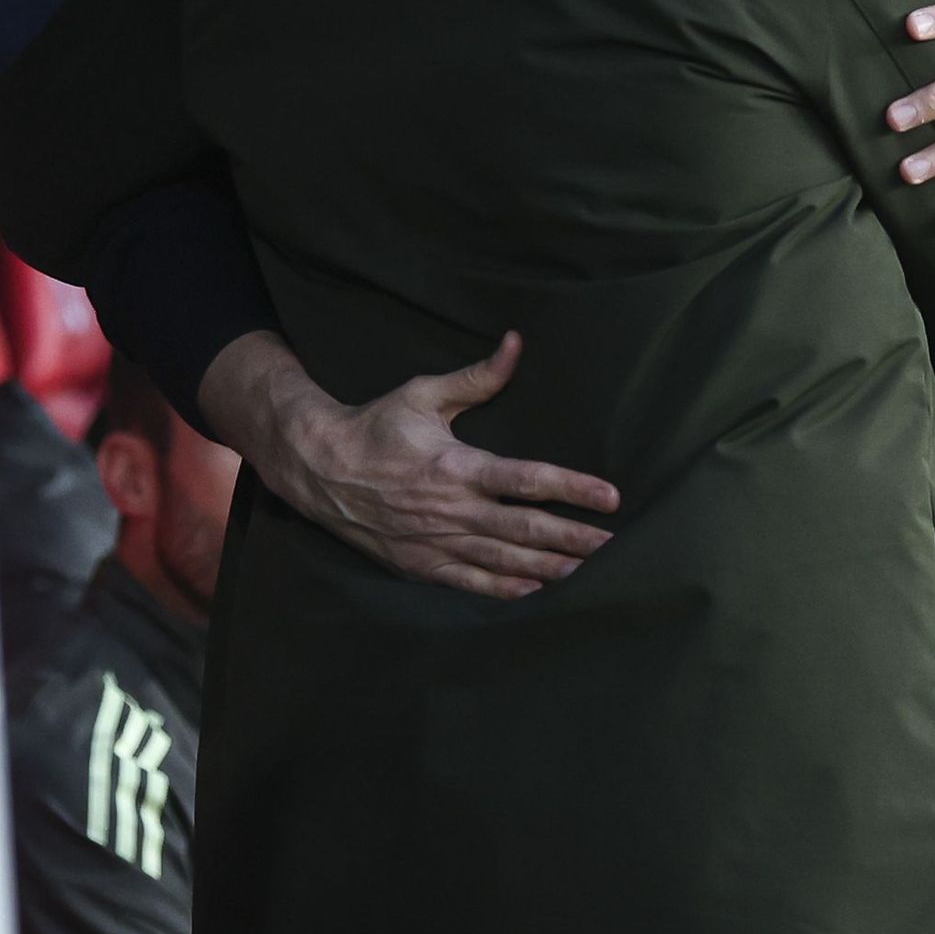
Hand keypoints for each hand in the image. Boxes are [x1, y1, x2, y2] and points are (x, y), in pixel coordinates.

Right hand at [200, 330, 618, 602]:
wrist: (318, 469)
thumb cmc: (376, 426)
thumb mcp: (424, 394)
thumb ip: (477, 377)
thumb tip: (516, 343)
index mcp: (456, 466)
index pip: (527, 480)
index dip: (573, 489)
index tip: (611, 497)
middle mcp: (450, 509)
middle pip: (526, 529)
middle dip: (575, 538)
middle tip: (616, 546)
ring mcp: (435, 542)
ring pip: (505, 560)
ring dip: (551, 567)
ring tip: (591, 571)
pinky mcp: (420, 565)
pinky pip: (471, 582)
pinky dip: (506, 589)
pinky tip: (537, 589)